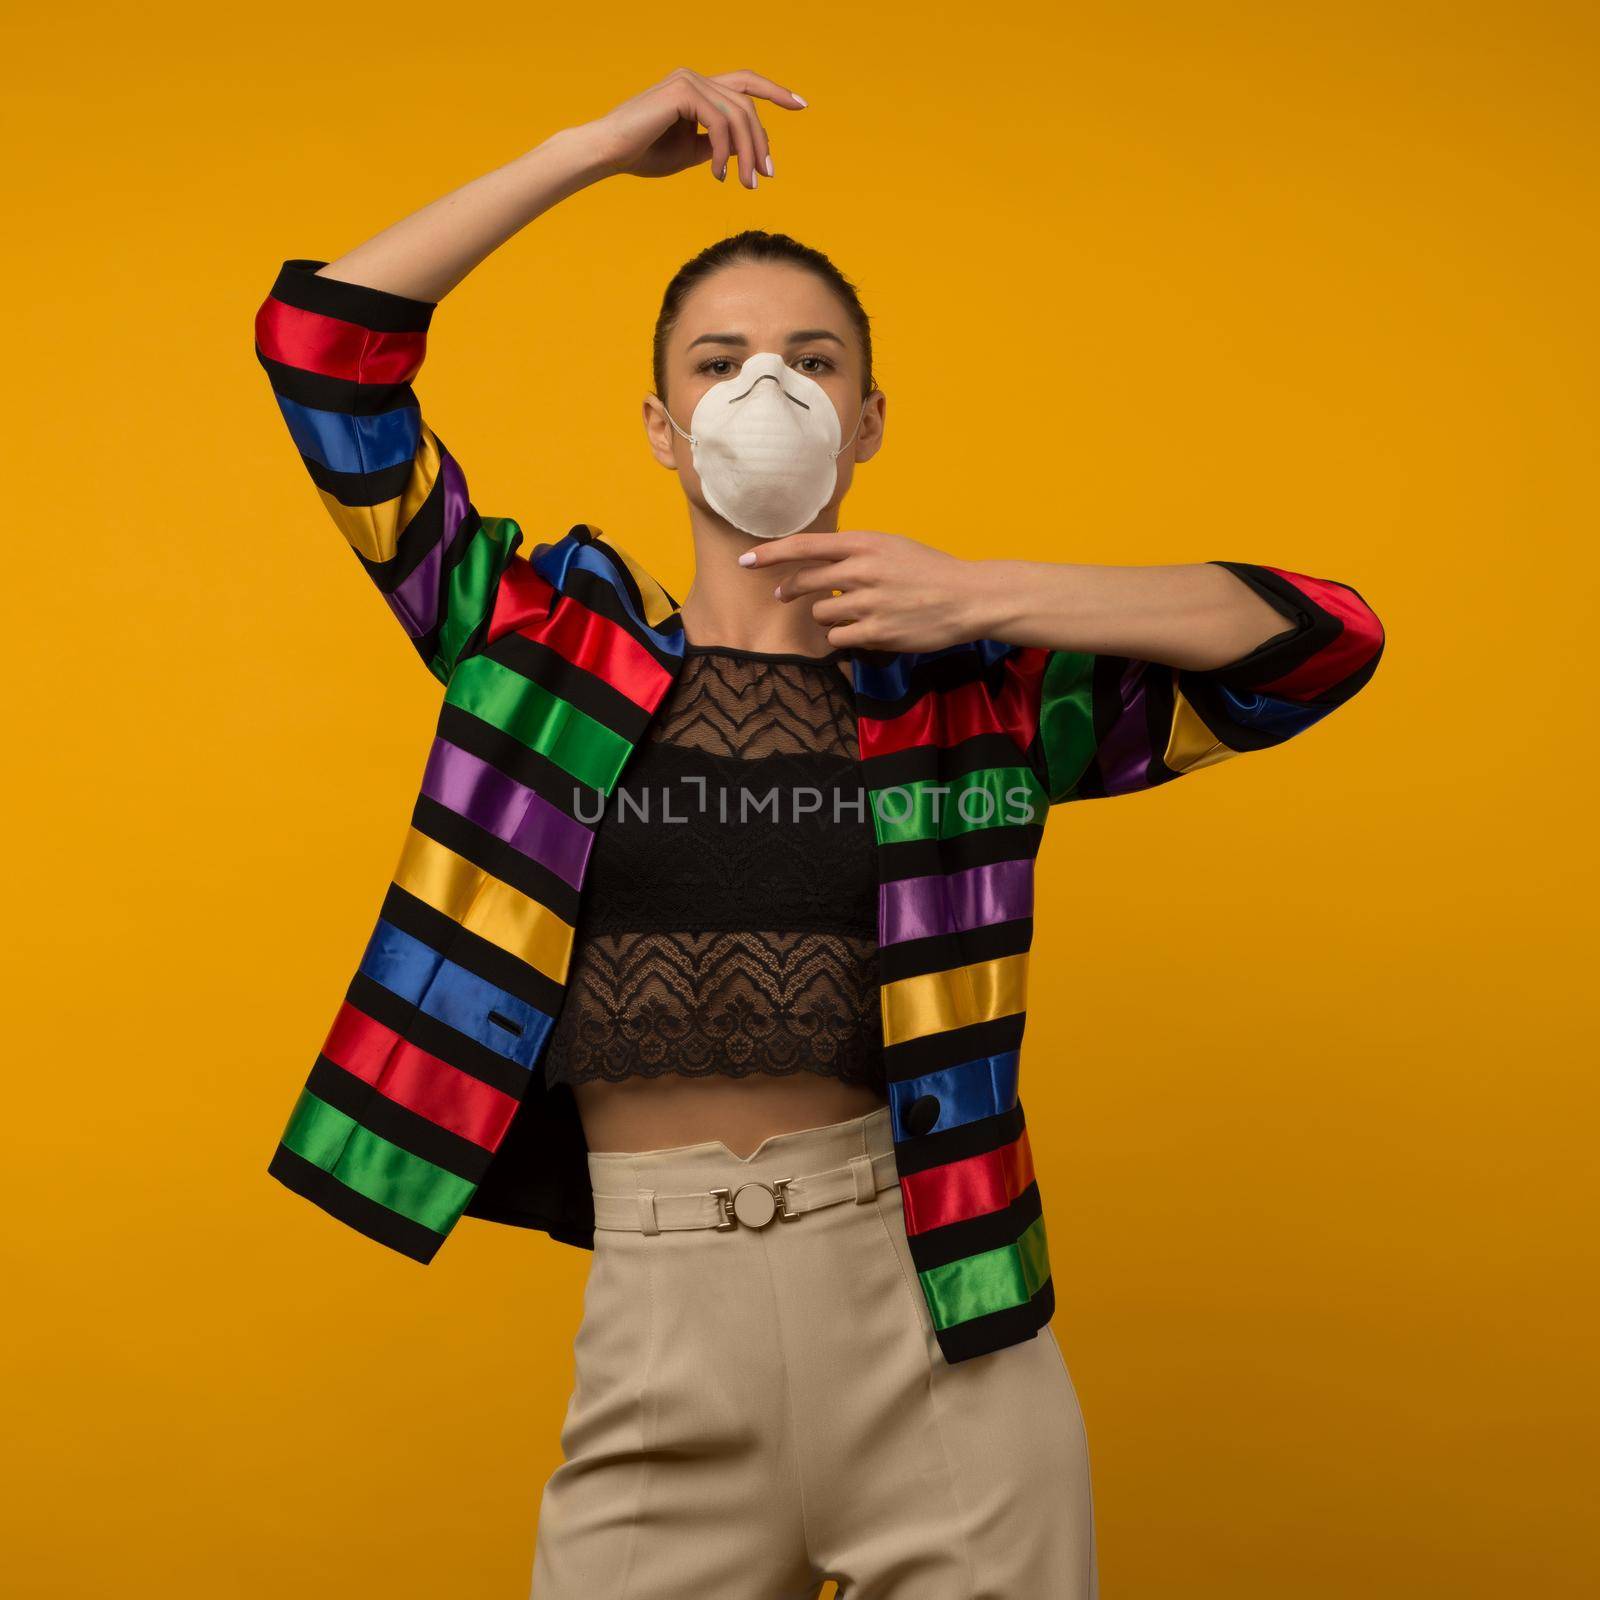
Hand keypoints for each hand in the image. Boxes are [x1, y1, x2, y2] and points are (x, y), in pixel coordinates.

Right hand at [577, 67, 805, 188]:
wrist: (608, 153)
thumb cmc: (642, 155)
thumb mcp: (689, 153)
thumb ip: (715, 146)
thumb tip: (741, 151)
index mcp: (697, 89)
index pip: (744, 84)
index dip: (775, 92)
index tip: (801, 105)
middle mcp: (695, 78)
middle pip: (747, 105)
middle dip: (761, 142)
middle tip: (766, 176)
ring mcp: (689, 81)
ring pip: (738, 115)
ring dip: (747, 153)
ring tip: (746, 183)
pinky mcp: (683, 92)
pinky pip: (720, 123)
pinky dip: (725, 151)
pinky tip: (718, 174)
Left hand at [743, 531, 984, 652]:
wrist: (967, 597)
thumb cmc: (929, 571)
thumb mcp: (892, 547)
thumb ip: (856, 552)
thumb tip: (820, 563)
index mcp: (865, 543)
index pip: (805, 546)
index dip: (770, 554)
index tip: (746, 561)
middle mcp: (862, 570)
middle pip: (805, 582)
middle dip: (789, 590)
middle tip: (783, 595)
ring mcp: (868, 602)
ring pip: (820, 614)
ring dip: (828, 617)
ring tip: (854, 614)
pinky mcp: (876, 632)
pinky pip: (838, 639)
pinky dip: (844, 638)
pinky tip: (864, 632)